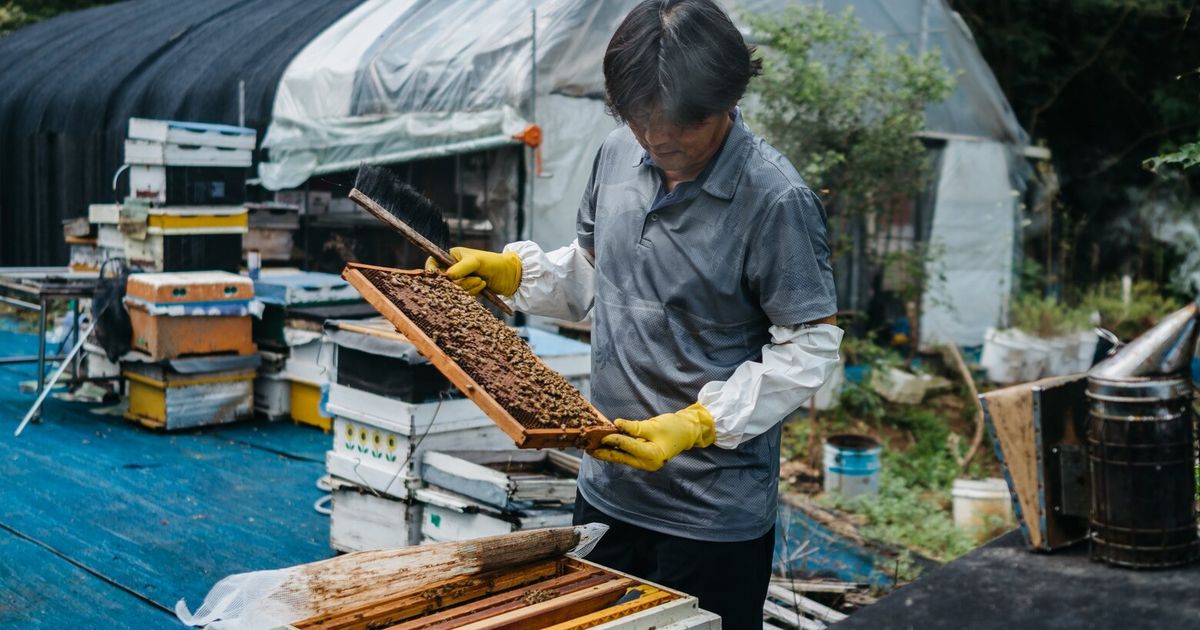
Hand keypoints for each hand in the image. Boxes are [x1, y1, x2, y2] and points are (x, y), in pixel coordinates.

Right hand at [425, 247, 521, 296]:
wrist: (510, 276)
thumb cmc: (494, 263)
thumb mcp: (477, 261)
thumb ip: (461, 268)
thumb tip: (447, 276)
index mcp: (452, 256)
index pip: (433, 262)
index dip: (432, 271)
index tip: (439, 278)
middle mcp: (453, 267)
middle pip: (444, 280)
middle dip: (459, 282)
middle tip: (475, 279)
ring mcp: (460, 279)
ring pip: (454, 289)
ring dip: (468, 288)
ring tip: (481, 281)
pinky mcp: (466, 289)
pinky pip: (462, 295)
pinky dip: (472, 293)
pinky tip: (483, 287)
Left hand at [590, 403, 714, 471]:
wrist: (687, 432)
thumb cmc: (674, 427)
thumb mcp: (653, 425)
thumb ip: (634, 427)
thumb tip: (616, 424)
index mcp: (652, 455)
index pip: (628, 446)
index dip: (613, 439)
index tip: (600, 434)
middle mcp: (647, 463)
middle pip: (621, 457)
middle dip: (604, 453)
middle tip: (587, 448)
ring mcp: (645, 463)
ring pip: (622, 458)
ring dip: (607, 453)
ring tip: (591, 448)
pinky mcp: (643, 459)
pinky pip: (626, 455)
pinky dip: (615, 451)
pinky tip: (604, 447)